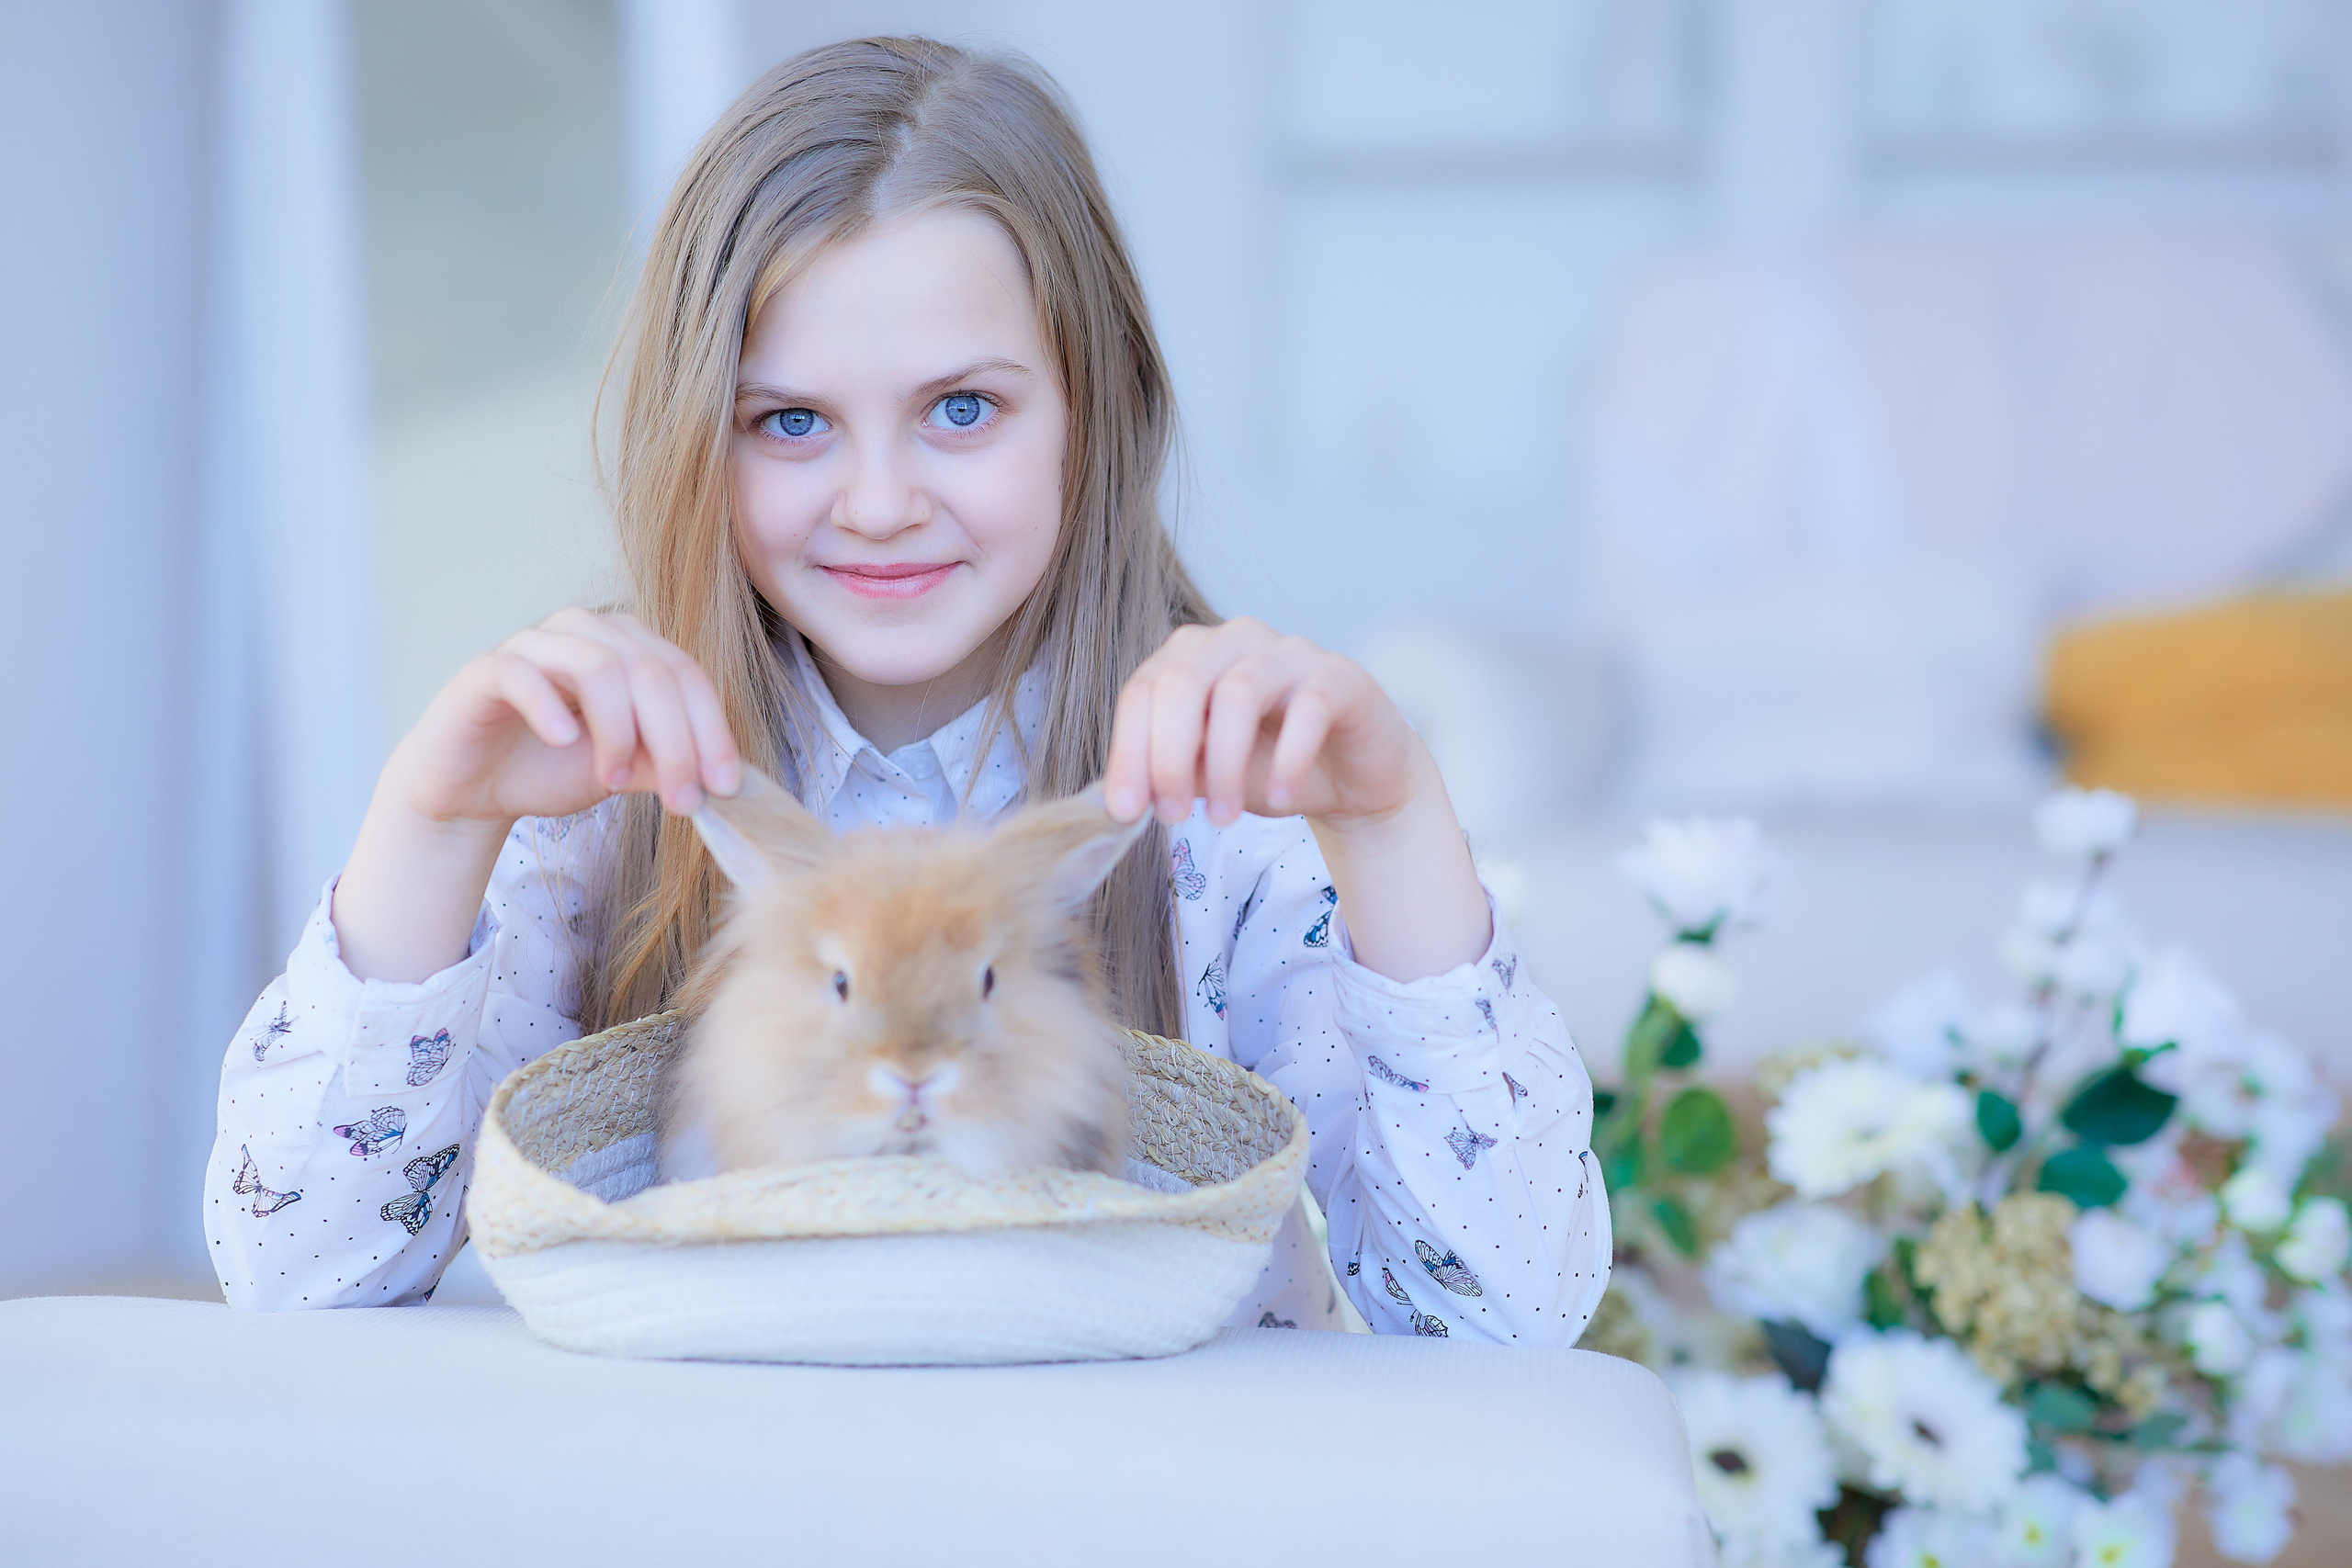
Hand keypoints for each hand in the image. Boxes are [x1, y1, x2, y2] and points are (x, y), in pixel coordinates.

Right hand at [336, 609, 741, 983]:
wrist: (472, 790)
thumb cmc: (549, 768)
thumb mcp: (622, 771)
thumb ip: (665, 764)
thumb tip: (720, 778)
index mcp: (627, 647)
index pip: (686, 676)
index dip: (711, 730)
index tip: (724, 787)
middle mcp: (586, 633)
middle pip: (652, 671)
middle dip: (676, 741)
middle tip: (682, 800)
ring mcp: (534, 644)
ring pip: (598, 665)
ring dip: (619, 731)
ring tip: (617, 781)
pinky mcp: (485, 669)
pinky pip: (522, 673)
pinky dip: (550, 708)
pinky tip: (564, 742)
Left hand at [1105, 618, 1419, 830]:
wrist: (1351, 777)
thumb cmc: (1272, 765)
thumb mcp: (1208, 775)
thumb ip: (1169, 773)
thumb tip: (1123, 799)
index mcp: (1193, 655)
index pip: (1143, 689)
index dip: (1128, 750)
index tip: (1124, 810)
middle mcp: (1237, 640)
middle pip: (1183, 681)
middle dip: (1168, 756)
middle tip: (1173, 815)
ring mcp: (1290, 652)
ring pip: (1239, 691)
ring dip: (1225, 765)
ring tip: (1225, 817)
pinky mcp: (1340, 677)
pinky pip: (1309, 708)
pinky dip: (1288, 758)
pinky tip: (1280, 797)